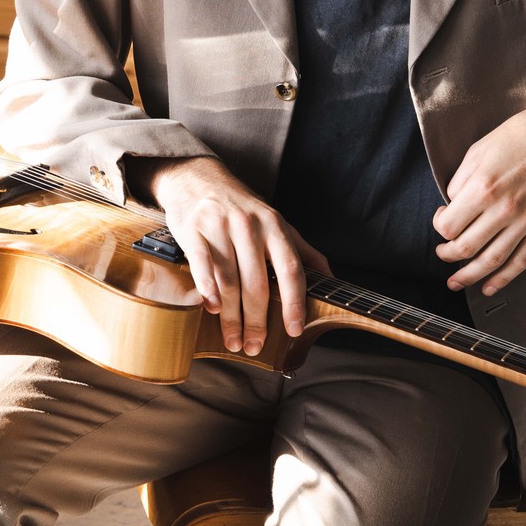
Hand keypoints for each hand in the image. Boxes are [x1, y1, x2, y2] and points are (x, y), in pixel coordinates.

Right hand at [142, 157, 329, 355]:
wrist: (198, 178)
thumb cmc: (244, 209)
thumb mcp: (278, 223)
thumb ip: (305, 251)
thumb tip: (331, 281)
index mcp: (275, 226)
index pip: (290, 269)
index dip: (294, 302)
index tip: (294, 329)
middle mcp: (250, 226)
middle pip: (257, 284)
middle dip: (257, 321)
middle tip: (255, 347)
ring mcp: (220, 228)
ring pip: (229, 281)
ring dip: (232, 317)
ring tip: (234, 341)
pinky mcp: (194, 231)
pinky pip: (202, 265)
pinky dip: (207, 290)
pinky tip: (212, 310)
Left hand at [432, 99, 525, 298]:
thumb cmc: (518, 137)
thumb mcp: (478, 151)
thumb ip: (460, 182)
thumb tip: (451, 206)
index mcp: (483, 188)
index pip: (448, 226)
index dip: (439, 227)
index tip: (441, 220)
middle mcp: (504, 209)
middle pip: (465, 248)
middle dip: (448, 255)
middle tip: (442, 254)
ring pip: (492, 261)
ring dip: (469, 276)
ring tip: (455, 282)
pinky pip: (521, 261)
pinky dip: (504, 279)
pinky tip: (489, 288)